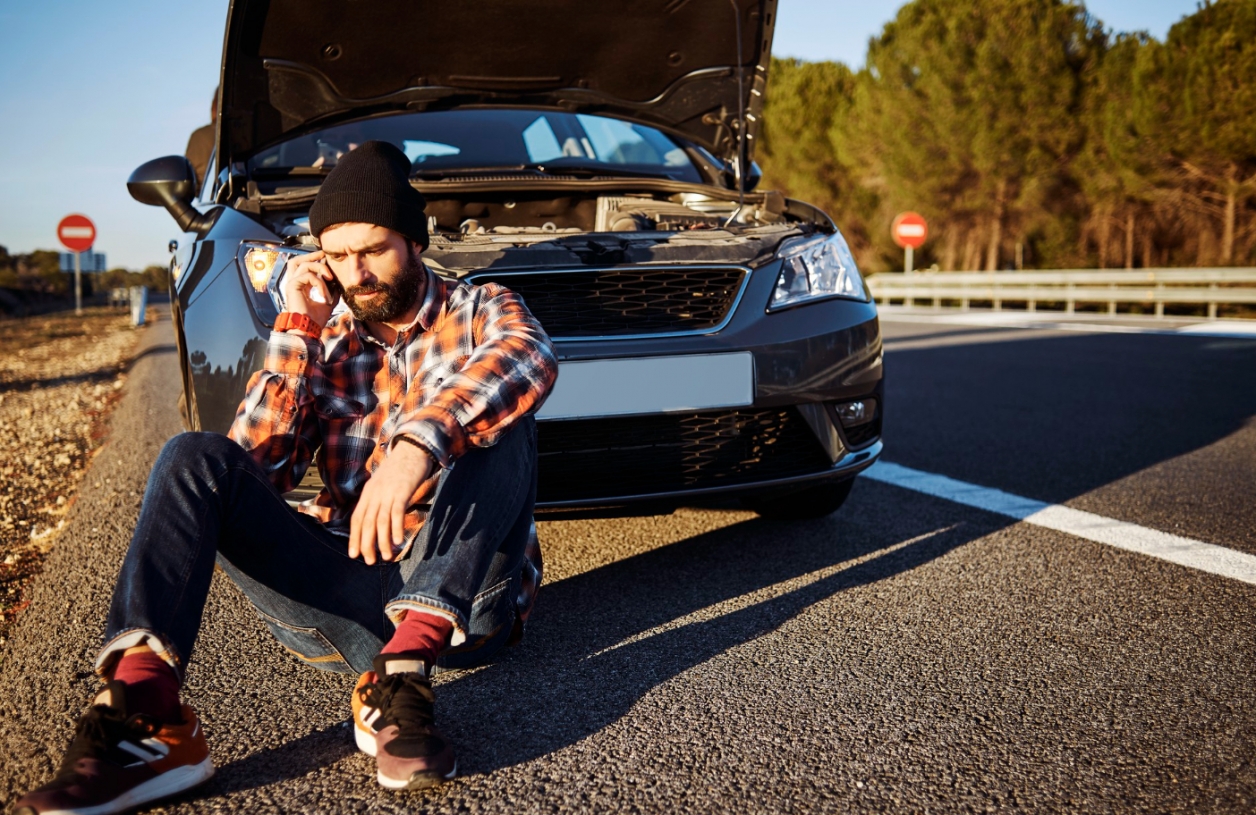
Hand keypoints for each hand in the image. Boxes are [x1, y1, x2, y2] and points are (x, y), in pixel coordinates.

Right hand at [281, 250, 337, 326]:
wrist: (308, 329)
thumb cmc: (315, 320)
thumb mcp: (328, 302)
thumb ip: (331, 291)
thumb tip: (338, 282)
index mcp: (301, 286)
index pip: (304, 267)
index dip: (314, 260)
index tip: (326, 258)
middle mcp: (294, 284)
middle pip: (297, 261)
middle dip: (310, 255)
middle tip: (323, 254)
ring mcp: (292, 284)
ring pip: (305, 265)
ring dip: (320, 270)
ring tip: (330, 279)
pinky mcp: (292, 286)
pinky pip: (308, 276)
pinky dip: (319, 283)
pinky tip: (324, 295)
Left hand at [349, 440, 434, 564]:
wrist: (414, 448)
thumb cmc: (401, 468)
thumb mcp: (384, 483)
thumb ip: (379, 498)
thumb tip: (377, 518)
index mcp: (368, 492)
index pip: (357, 518)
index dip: (354, 537)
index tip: (354, 554)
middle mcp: (374, 493)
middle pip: (366, 522)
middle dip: (366, 544)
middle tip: (369, 561)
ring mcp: (387, 491)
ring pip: (380, 521)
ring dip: (382, 541)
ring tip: (387, 557)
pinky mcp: (401, 490)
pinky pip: (396, 513)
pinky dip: (396, 528)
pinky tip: (398, 541)